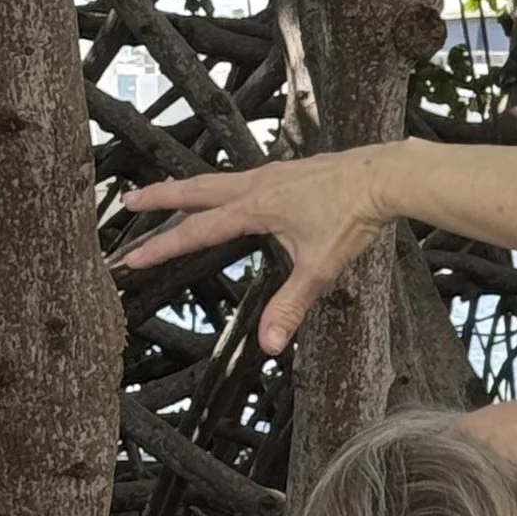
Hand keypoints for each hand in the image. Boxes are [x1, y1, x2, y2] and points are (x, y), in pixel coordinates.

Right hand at [116, 152, 390, 353]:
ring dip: (191, 186)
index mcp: (256, 208)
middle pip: (196, 190)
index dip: (164, 246)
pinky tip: (234, 190)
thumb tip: (269, 345)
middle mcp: (258, 185)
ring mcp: (275, 173)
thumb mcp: (319, 268)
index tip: (133, 256)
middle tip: (130, 200)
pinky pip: (246, 175)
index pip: (198, 231)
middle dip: (161, 197)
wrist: (386, 177)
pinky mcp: (293, 170)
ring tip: (172, 191)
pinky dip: (225, 182)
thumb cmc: (354, 218)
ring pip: (220, 179)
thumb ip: (290, 306)